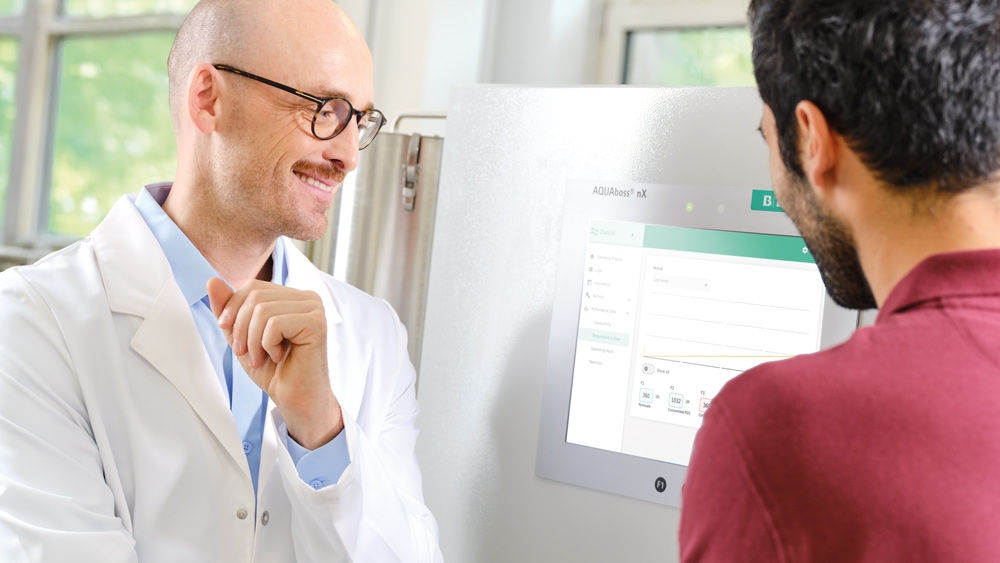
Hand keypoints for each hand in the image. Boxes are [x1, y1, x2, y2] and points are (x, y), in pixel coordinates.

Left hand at [207, 277, 343, 448]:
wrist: (295, 399)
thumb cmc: (274, 370)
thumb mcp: (242, 336)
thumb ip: (228, 309)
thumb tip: (212, 281)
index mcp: (292, 296)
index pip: (252, 286)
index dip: (233, 309)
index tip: (232, 336)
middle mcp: (307, 297)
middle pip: (255, 296)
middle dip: (241, 328)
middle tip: (247, 353)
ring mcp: (314, 308)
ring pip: (262, 310)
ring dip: (253, 341)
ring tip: (262, 358)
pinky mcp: (316, 323)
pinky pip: (275, 324)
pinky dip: (267, 345)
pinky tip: (279, 356)